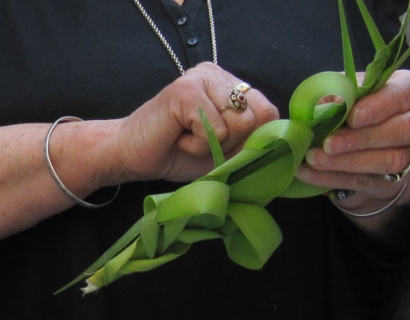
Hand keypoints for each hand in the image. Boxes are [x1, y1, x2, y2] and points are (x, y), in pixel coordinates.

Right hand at [112, 62, 279, 183]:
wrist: (129, 156)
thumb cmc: (174, 154)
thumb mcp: (222, 151)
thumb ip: (250, 142)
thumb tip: (279, 144)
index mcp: (228, 85)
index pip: (268, 111)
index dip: (248, 140)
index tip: (217, 145)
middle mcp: (217, 74)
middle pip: (257, 117)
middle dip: (230, 143)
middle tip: (198, 141)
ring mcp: (201, 78)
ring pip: (239, 123)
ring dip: (212, 145)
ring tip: (187, 138)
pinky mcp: (186, 90)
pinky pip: (215, 130)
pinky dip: (196, 145)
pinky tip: (177, 138)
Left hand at [296, 69, 409, 224]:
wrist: (368, 145)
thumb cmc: (359, 107)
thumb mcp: (351, 92)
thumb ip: (341, 91)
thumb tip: (321, 102)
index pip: (402, 95)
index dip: (379, 107)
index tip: (353, 116)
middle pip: (400, 131)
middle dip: (361, 138)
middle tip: (329, 143)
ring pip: (386, 160)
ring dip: (346, 161)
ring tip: (314, 158)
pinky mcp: (392, 181)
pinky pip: (363, 180)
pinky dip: (333, 177)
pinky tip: (309, 173)